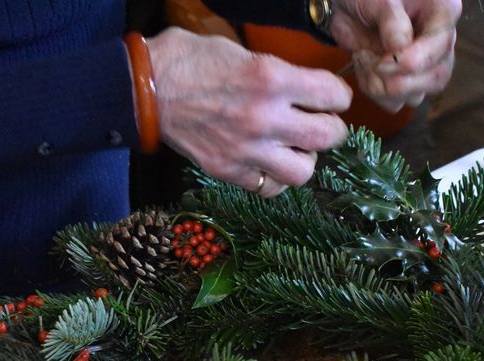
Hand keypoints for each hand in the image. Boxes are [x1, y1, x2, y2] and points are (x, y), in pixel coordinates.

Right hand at [147, 27, 351, 197]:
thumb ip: (274, 72)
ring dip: (306, 159)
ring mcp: (246, 149)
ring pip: (303, 171)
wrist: (145, 90)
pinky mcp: (228, 170)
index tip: (332, 98)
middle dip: (332, 129)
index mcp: (270, 78)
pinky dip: (274, 178)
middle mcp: (264, 118)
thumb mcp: (239, 50)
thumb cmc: (189, 61)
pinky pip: (268, 187)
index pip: (333, 95)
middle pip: (328, 136)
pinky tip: (269, 163)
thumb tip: (300, 84)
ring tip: (296, 148)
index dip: (338, 96)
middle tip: (322, 124)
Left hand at [329, 0, 460, 111]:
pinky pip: (394, 103)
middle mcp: (438, 43)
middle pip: (436, 78)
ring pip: (415, 96)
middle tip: (373, 65)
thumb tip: (400, 50)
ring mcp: (423, 66)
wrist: (346, 6)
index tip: (383, 63)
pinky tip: (363, 65)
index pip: (441, 46)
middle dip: (400, 82)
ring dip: (381, 86)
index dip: (413, 62)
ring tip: (363, 58)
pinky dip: (373, 90)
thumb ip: (392, 22)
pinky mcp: (403, 82)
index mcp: (443, 13)